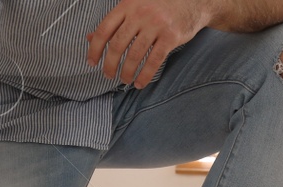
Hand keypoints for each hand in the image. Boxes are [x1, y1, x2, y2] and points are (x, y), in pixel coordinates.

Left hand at [86, 0, 214, 87]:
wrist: (192, 0)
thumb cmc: (159, 4)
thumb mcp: (134, 6)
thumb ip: (114, 21)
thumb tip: (90, 38)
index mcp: (127, 5)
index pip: (104, 30)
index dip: (95, 49)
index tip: (92, 62)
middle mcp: (140, 14)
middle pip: (118, 45)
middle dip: (110, 65)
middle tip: (108, 75)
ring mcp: (156, 25)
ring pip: (135, 55)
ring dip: (127, 72)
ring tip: (124, 80)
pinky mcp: (171, 36)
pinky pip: (154, 61)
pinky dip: (145, 75)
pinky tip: (140, 83)